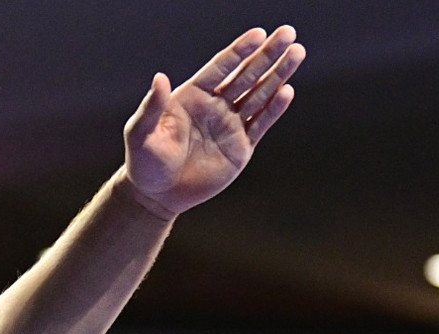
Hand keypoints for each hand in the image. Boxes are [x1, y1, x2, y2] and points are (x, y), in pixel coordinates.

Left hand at [121, 26, 303, 219]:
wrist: (157, 195)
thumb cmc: (144, 162)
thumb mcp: (141, 132)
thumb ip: (152, 106)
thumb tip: (160, 77)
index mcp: (193, 95)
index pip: (221, 67)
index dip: (239, 51)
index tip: (259, 34)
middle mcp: (215, 105)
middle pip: (246, 75)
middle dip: (267, 55)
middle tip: (288, 33)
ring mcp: (230, 124)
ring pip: (259, 95)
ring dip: (278, 75)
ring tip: (297, 53)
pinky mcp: (241, 147)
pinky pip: (261, 124)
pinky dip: (274, 108)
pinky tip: (287, 91)